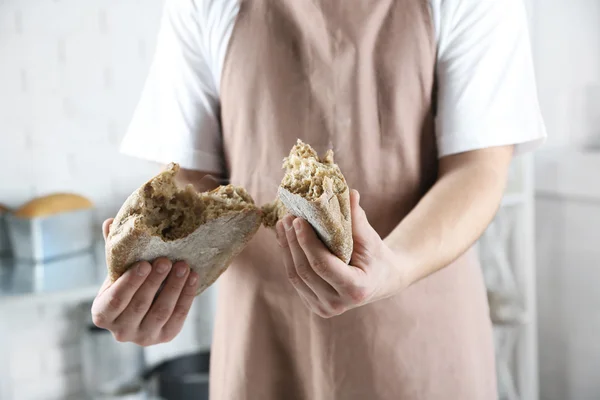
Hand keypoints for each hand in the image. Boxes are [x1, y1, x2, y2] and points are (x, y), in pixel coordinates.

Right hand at [91, 219, 199, 345]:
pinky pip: (178, 317)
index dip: (130, 283)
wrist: (148, 301)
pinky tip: (193, 277)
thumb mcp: (119, 268)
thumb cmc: (129, 281)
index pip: (114, 300)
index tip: (144, 263)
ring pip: (161, 312)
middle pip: (139, 306)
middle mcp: (120, 332)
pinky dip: (186, 296)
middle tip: (167, 260)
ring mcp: (143, 337)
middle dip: (155, 282)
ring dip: (174, 287)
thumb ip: (114, 248)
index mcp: (102, 314)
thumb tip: (110, 222)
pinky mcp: (165, 337)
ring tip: (183, 266)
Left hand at [276, 190, 405, 317]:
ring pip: (296, 276)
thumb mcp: (370, 238)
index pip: (323, 265)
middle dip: (293, 242)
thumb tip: (350, 192)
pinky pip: (296, 280)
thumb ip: (357, 218)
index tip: (298, 220)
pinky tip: (285, 238)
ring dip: (286, 248)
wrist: (382, 280)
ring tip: (283, 224)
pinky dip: (289, 257)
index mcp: (356, 289)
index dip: (307, 242)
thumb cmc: (376, 256)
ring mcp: (324, 308)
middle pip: (305, 271)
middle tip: (288, 217)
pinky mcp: (314, 305)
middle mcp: (338, 304)